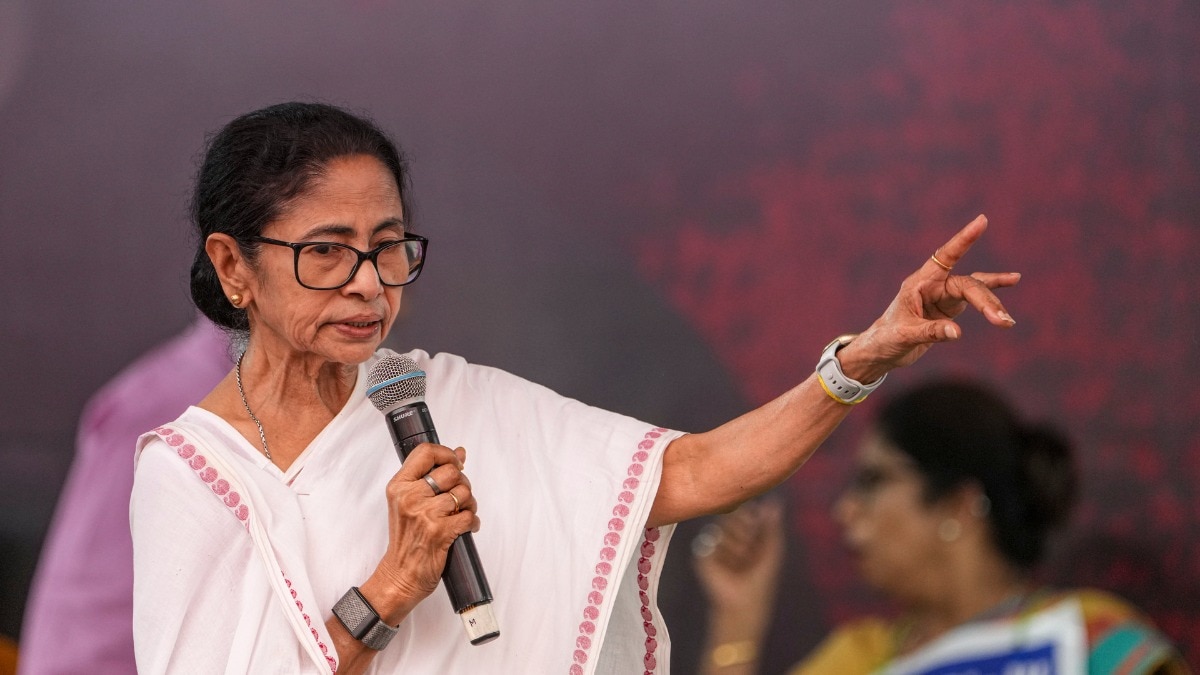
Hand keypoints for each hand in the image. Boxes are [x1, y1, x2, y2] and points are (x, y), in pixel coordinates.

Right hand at [368, 443, 479, 622]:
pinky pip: (468, 516)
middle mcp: (409, 497)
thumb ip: (430, 476)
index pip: (425, 452)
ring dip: (469, 505)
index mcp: (399, 486)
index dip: (447, 454)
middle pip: (451, 472)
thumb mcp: (408, 502)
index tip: (455, 463)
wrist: (400, 575)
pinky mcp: (439, 532)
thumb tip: (459, 453)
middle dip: (462, 484)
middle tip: (458, 498)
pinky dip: (472, 522)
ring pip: (463, 493)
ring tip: (460, 515)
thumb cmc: (406, 539)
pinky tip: (464, 528)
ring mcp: (424, 514)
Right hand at [693, 499, 785, 628]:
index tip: (756, 521)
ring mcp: (713, 545)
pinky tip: (727, 566)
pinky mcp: (702, 556)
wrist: (747, 600)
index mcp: (743, 531)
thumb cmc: (761, 576)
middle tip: (749, 548)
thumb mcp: (773, 548)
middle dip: (742, 531)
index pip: (742, 511)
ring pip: (720, 530)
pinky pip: (709, 544)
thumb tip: (774, 501)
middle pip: (729, 517)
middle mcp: (726, 535)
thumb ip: (772, 525)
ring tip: (741, 562)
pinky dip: (721, 555)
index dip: (748, 514)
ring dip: (735, 546)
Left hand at [839, 215, 1020, 381]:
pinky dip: (991, 297)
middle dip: (986, 301)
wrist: (882, 349)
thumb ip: (931, 332)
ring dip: (992, 303)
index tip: (981, 221)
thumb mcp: (905, 335)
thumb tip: (958, 333)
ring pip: (974, 292)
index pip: (944, 257)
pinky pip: (975, 300)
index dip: (963, 239)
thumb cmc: (887, 338)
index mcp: (919, 283)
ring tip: (1007, 320)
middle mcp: (933, 285)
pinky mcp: (950, 307)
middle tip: (1002, 320)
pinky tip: (1011, 282)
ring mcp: (943, 295)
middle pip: (967, 285)